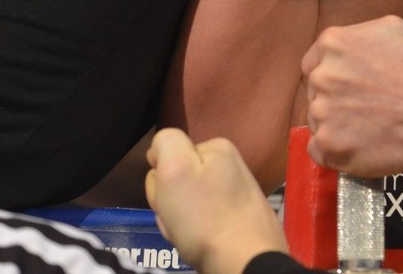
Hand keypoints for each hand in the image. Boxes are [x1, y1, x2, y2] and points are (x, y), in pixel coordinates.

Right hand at [145, 129, 288, 273]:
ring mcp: (235, 191)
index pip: (167, 154)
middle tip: (179, 218)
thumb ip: (166, 143)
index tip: (169, 195)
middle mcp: (230, 164)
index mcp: (217, 147)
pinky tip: (200, 240)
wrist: (243, 259)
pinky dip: (195, 231)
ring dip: (180, 218)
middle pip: (178, 178)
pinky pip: (202, 218)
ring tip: (190, 232)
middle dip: (170, 200)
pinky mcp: (237, 216)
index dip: (161, 178)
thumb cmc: (204, 216)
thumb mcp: (176, 168)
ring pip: (187, 201)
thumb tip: (160, 148)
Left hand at [304, 17, 402, 176]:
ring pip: (317, 121)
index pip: (313, 63)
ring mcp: (322, 111)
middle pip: (315, 92)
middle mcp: (321, 76)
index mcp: (332, 43)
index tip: (349, 87)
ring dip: (336, 125)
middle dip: (335, 100)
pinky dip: (335, 151)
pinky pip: (319, 150)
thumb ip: (358, 35)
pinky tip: (359, 145)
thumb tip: (348, 47)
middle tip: (364, 107)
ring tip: (368, 127)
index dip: (332, 76)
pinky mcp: (328, 144)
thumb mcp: (392, 29)